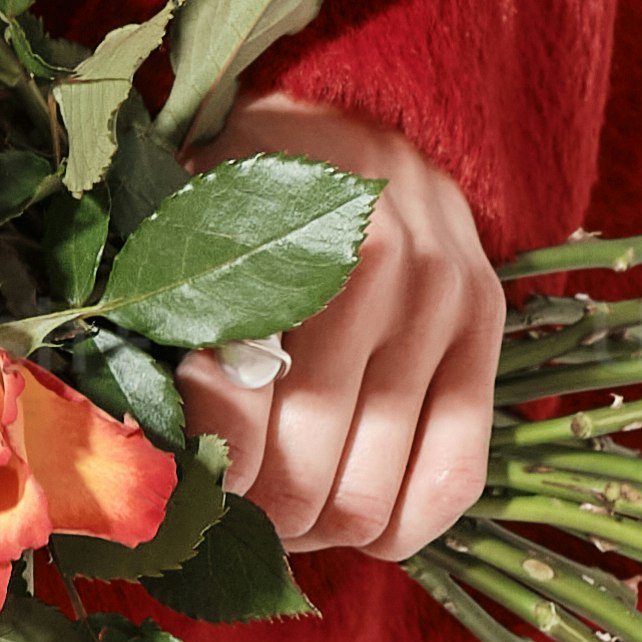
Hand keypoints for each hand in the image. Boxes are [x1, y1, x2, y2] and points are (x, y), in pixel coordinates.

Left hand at [176, 95, 502, 565]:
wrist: (344, 112)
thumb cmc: (238, 196)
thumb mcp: (174, 243)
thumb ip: (156, 337)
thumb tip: (157, 475)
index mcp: (268, 240)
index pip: (230, 422)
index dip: (202, 482)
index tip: (191, 485)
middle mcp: (370, 263)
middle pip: (300, 481)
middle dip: (258, 519)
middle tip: (240, 507)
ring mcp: (438, 295)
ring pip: (369, 499)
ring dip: (320, 530)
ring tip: (293, 508)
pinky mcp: (485, 322)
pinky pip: (452, 481)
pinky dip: (400, 528)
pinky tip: (362, 516)